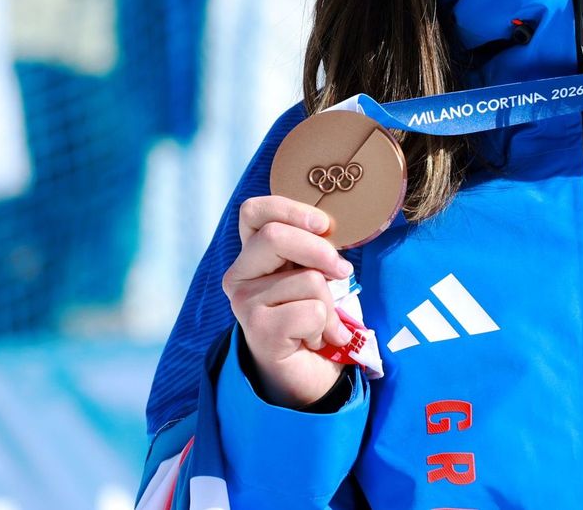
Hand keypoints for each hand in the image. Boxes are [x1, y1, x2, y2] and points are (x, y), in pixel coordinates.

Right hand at [222, 195, 354, 407]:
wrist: (309, 373)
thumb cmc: (312, 316)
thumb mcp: (315, 273)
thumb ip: (314, 249)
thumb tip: (331, 230)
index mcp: (252, 254)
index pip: (254, 212)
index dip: (291, 209)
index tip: (324, 225)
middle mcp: (239, 275)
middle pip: (275, 236)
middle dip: (321, 251)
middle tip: (343, 272)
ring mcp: (244, 303)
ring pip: (307, 279)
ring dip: (329, 303)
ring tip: (321, 323)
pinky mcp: (258, 330)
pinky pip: (312, 311)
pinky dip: (326, 326)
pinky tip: (315, 339)